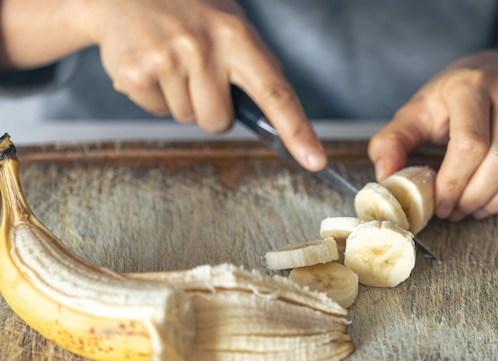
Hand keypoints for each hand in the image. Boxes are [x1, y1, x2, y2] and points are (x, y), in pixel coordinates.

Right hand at [87, 0, 325, 170]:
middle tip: (196, 74)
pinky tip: (150, 64)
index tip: (315, 160)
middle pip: (218, 123)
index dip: (298, 131)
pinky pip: (156, 111)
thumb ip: (252, 65)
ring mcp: (167, 61)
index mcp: (236, 36)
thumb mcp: (229, 23)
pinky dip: (153, 95)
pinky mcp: (135, 74)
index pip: (275, 93)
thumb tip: (277, 115)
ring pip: (187, 119)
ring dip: (180, 99)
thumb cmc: (186, 10)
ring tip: (170, 61)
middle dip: (209, 109)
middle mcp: (203, 48)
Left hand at [368, 50, 497, 220]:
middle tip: (457, 212)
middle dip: (476, 197)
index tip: (439, 206)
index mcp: (470, 85)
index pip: (469, 144)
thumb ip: (393, 142)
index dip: (453, 183)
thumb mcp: (416, 112)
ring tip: (478, 210)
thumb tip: (386, 178)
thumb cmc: (452, 99)